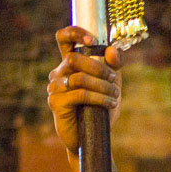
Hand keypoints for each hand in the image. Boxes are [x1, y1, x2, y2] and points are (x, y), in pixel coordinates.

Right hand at [47, 26, 121, 155]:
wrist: (92, 138)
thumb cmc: (100, 108)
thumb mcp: (112, 83)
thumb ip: (114, 64)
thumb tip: (111, 50)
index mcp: (69, 63)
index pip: (63, 38)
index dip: (75, 33)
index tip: (93, 41)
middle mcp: (59, 73)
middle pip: (74, 58)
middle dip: (98, 68)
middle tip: (114, 80)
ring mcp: (55, 88)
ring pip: (79, 77)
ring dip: (102, 85)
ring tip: (115, 96)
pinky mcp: (56, 103)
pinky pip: (79, 94)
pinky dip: (99, 98)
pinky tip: (110, 104)